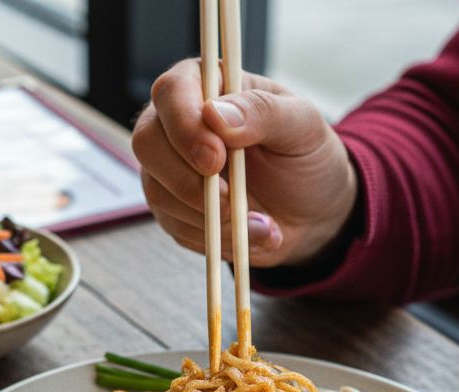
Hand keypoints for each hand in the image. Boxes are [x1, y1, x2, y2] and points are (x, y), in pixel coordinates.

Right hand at [132, 60, 357, 267]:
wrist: (311, 210)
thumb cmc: (305, 156)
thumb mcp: (302, 125)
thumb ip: (263, 112)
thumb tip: (215, 115)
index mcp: (206, 85)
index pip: (171, 92)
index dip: (186, 127)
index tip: (216, 159)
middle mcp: (176, 123)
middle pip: (147, 143)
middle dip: (187, 179)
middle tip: (230, 201)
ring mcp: (168, 168)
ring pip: (158, 191)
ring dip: (212, 217)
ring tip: (262, 222)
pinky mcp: (172, 208)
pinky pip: (176, 226)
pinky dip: (216, 237)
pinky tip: (251, 233)